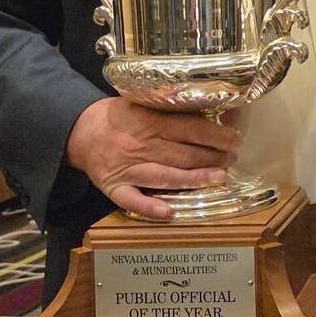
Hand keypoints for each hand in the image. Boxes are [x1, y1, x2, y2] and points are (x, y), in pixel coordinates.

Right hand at [65, 97, 240, 219]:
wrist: (80, 130)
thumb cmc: (122, 116)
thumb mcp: (147, 104)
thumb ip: (180, 110)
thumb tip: (224, 111)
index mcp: (149, 121)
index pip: (189, 128)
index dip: (215, 135)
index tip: (235, 140)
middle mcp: (140, 145)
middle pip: (182, 154)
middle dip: (212, 157)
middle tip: (232, 159)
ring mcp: (127, 168)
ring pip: (164, 176)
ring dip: (194, 179)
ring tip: (219, 179)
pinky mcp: (113, 187)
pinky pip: (131, 200)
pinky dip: (148, 207)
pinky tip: (168, 212)